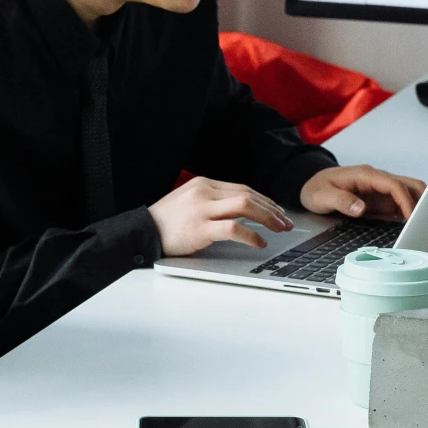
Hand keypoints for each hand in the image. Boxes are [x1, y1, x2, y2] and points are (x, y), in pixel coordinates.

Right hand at [148, 175, 294, 255]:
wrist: (141, 232)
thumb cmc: (166, 222)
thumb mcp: (190, 202)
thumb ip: (212, 202)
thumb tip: (241, 211)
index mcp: (204, 184)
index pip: (243, 189)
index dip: (265, 200)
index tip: (277, 211)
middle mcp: (205, 192)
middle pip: (248, 195)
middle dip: (272, 209)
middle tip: (286, 222)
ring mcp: (202, 209)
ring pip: (245, 207)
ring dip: (268, 219)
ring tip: (279, 229)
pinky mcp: (199, 228)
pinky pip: (233, 228)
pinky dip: (251, 235)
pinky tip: (259, 242)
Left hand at [299, 164, 424, 221]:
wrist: (312, 185)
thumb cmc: (316, 188)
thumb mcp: (322, 195)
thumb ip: (341, 200)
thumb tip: (360, 208)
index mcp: (366, 175)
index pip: (394, 185)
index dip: (406, 201)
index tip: (412, 218)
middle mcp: (378, 180)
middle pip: (410, 185)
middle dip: (423, 200)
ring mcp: (381, 189)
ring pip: (410, 193)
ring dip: (420, 206)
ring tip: (426, 225)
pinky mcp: (382, 200)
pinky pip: (403, 203)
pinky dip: (412, 213)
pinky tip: (415, 226)